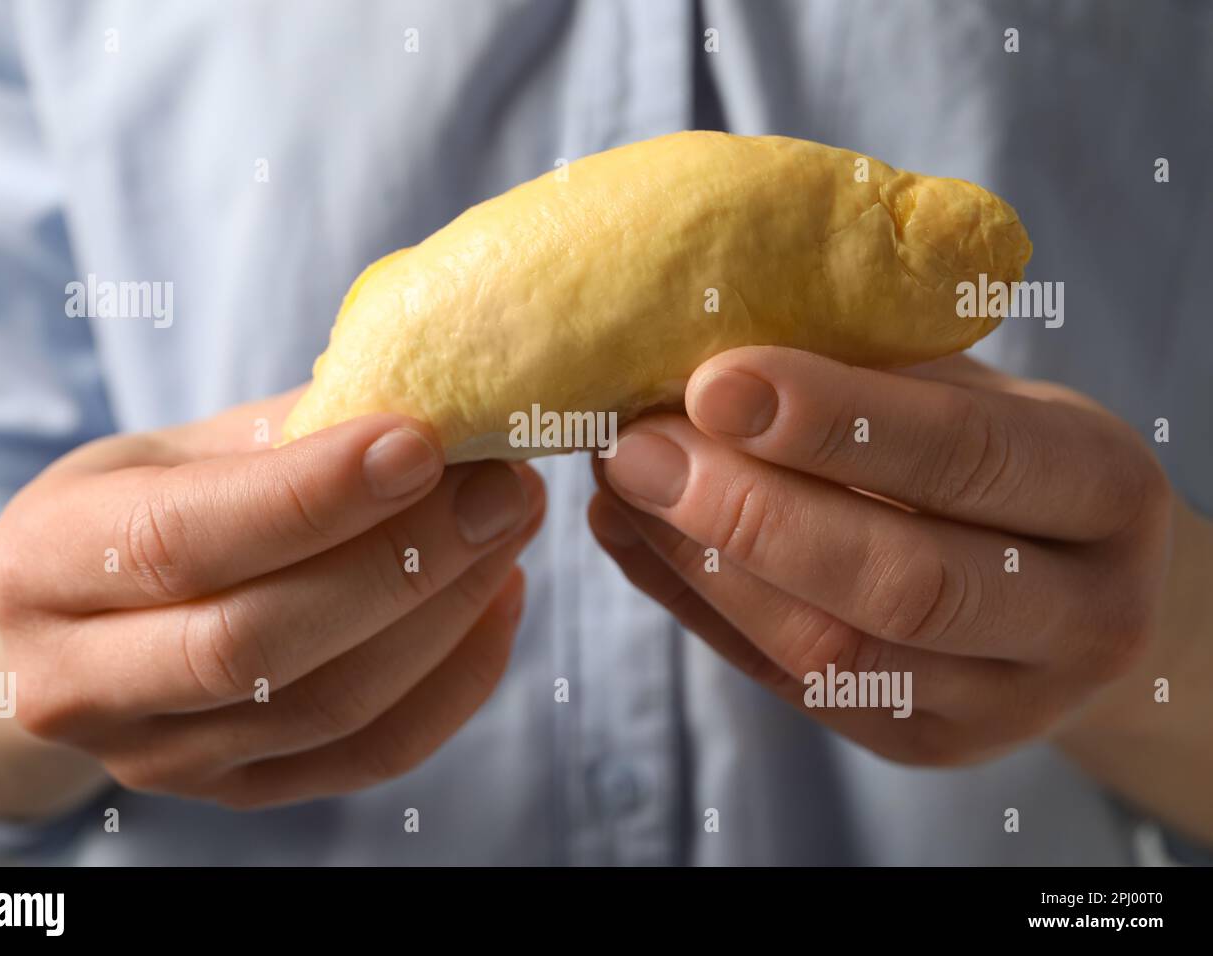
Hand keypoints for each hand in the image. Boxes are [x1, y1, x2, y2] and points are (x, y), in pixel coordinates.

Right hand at [0, 388, 543, 809]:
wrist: (85, 628)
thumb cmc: (139, 512)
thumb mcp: (176, 450)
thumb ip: (284, 433)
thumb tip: (427, 400)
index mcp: (43, 563)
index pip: (179, 540)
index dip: (310, 496)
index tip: (420, 442)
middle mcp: (78, 683)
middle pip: (257, 643)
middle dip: (400, 560)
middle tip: (500, 489)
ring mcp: (161, 759)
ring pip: (330, 708)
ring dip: (446, 613)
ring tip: (511, 527)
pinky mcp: (241, 793)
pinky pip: (372, 755)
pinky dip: (456, 678)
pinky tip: (499, 598)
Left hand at [590, 347, 1171, 767]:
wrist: (1067, 582)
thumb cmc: (1003, 455)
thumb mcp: (975, 394)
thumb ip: (871, 379)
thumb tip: (698, 354)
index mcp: (1105, 494)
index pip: (966, 456)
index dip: (833, 420)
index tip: (713, 380)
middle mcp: (1079, 618)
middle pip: (903, 584)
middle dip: (750, 511)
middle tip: (636, 445)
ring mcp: (1000, 704)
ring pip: (833, 654)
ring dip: (703, 562)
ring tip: (621, 481)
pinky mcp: (918, 742)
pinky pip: (786, 682)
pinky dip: (694, 603)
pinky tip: (631, 532)